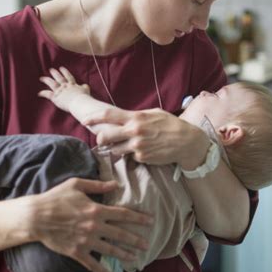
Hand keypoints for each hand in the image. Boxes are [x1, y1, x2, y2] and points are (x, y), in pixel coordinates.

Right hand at [29, 177, 152, 271]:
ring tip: (136, 258)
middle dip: (136, 239)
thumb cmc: (56, 198)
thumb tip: (116, 184)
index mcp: (96, 209)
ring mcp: (86, 241)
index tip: (150, 221)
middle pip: (120, 234)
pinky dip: (102, 270)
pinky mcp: (76, 252)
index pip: (123, 214)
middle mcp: (94, 226)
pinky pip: (92, 263)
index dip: (138, 218)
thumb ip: (98, 185)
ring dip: (124, 254)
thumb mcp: (77, 185)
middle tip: (147, 244)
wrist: (35, 217)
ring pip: (110, 249)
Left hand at [38, 67, 89, 112]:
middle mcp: (65, 86)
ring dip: (46, 80)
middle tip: (50, 69)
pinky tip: (39, 93)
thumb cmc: (84, 98)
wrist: (79, 102)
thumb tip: (85, 85)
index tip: (61, 68)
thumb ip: (84, 87)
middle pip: (59, 78)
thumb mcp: (86, 90)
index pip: (68, 76)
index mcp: (72, 84)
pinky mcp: (56, 97)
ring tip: (41, 78)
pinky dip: (43, 93)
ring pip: (51, 83)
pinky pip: (48, 94)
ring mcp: (60, 91)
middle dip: (54, 73)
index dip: (64, 72)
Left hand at [82, 107, 210, 167]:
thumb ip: (137, 116)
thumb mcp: (154, 113)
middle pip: (106, 136)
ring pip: (116, 150)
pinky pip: (131, 157)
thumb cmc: (171, 124)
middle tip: (104, 140)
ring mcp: (137, 146)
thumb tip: (123, 118)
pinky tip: (145, 150)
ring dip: (118, 148)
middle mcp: (134, 132)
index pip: (109, 115)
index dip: (94, 118)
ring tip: (131, 145)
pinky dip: (134, 155)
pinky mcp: (142, 158)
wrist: (187, 142)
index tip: (85, 121)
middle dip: (101, 139)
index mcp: (136, 118)